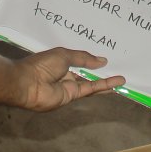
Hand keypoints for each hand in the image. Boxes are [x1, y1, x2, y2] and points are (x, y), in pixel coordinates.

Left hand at [12, 48, 126, 111]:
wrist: (28, 84)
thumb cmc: (41, 65)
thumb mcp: (64, 55)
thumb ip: (84, 58)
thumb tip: (103, 61)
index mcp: (60, 61)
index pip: (78, 60)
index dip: (91, 59)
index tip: (105, 58)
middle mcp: (65, 74)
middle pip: (86, 73)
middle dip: (100, 71)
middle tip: (117, 68)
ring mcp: (69, 86)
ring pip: (91, 83)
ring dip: (106, 81)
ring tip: (122, 78)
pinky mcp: (72, 96)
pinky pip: (90, 90)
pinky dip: (103, 87)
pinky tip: (115, 84)